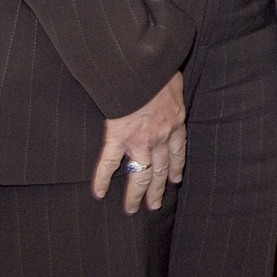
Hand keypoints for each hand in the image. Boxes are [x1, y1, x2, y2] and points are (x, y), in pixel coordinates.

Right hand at [92, 71, 186, 212]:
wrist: (143, 67)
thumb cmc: (160, 70)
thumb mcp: (174, 83)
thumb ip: (171, 94)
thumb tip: (169, 91)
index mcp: (175, 122)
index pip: (178, 152)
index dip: (176, 167)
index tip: (175, 180)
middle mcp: (161, 136)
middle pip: (161, 170)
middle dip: (158, 189)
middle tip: (154, 206)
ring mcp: (140, 140)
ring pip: (140, 175)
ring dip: (136, 194)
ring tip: (132, 209)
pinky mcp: (118, 137)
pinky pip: (109, 164)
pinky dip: (102, 179)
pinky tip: (98, 193)